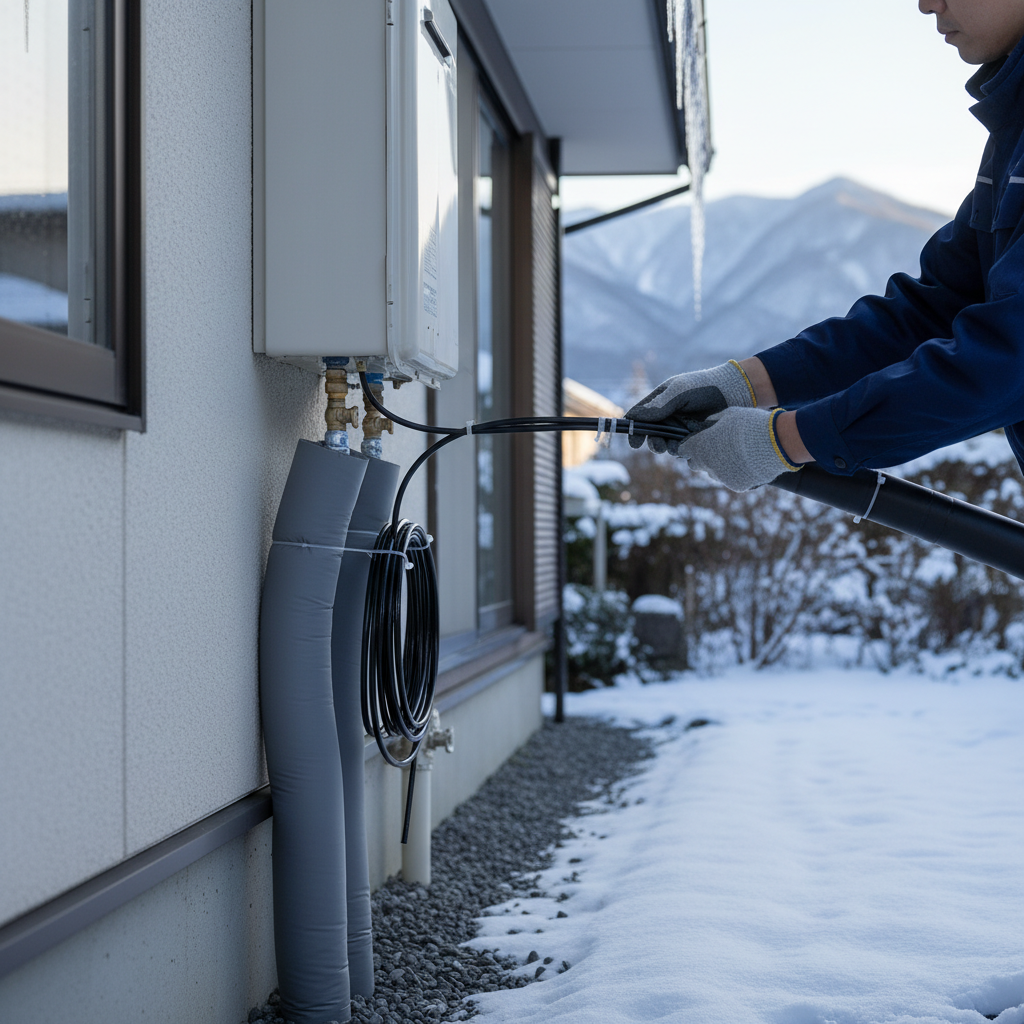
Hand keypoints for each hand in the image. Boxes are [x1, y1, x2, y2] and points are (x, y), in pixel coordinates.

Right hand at [625, 360, 757, 454]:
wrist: (734, 392)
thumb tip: (635, 418)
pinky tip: (691, 446)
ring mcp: (681, 429)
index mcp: (659, 402)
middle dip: (653, 443)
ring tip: (678, 444)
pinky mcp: (695, 439)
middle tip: (659, 445)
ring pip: (667, 445)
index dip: (633, 429)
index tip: (634, 442)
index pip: (639, 417)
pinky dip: (684, 451)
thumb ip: (659, 404)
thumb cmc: (705, 386)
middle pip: (651, 435)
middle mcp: (668, 417)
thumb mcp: (680, 391)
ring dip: (669, 448)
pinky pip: (684, 450)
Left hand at [677, 406, 800, 491]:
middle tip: (714, 448)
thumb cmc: (751, 423)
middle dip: (701, 457)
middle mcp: (707, 464)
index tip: (694, 442)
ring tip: (735, 454)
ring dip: (718, 466)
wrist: (777, 442)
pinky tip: (747, 463)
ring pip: (713, 473)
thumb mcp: (728, 414)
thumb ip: (712, 422)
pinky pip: (730, 480)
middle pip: (695, 464)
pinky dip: (735, 474)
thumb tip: (705, 426)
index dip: (688, 445)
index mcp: (701, 445)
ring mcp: (721, 477)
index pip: (683, 449)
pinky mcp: (736, 486)